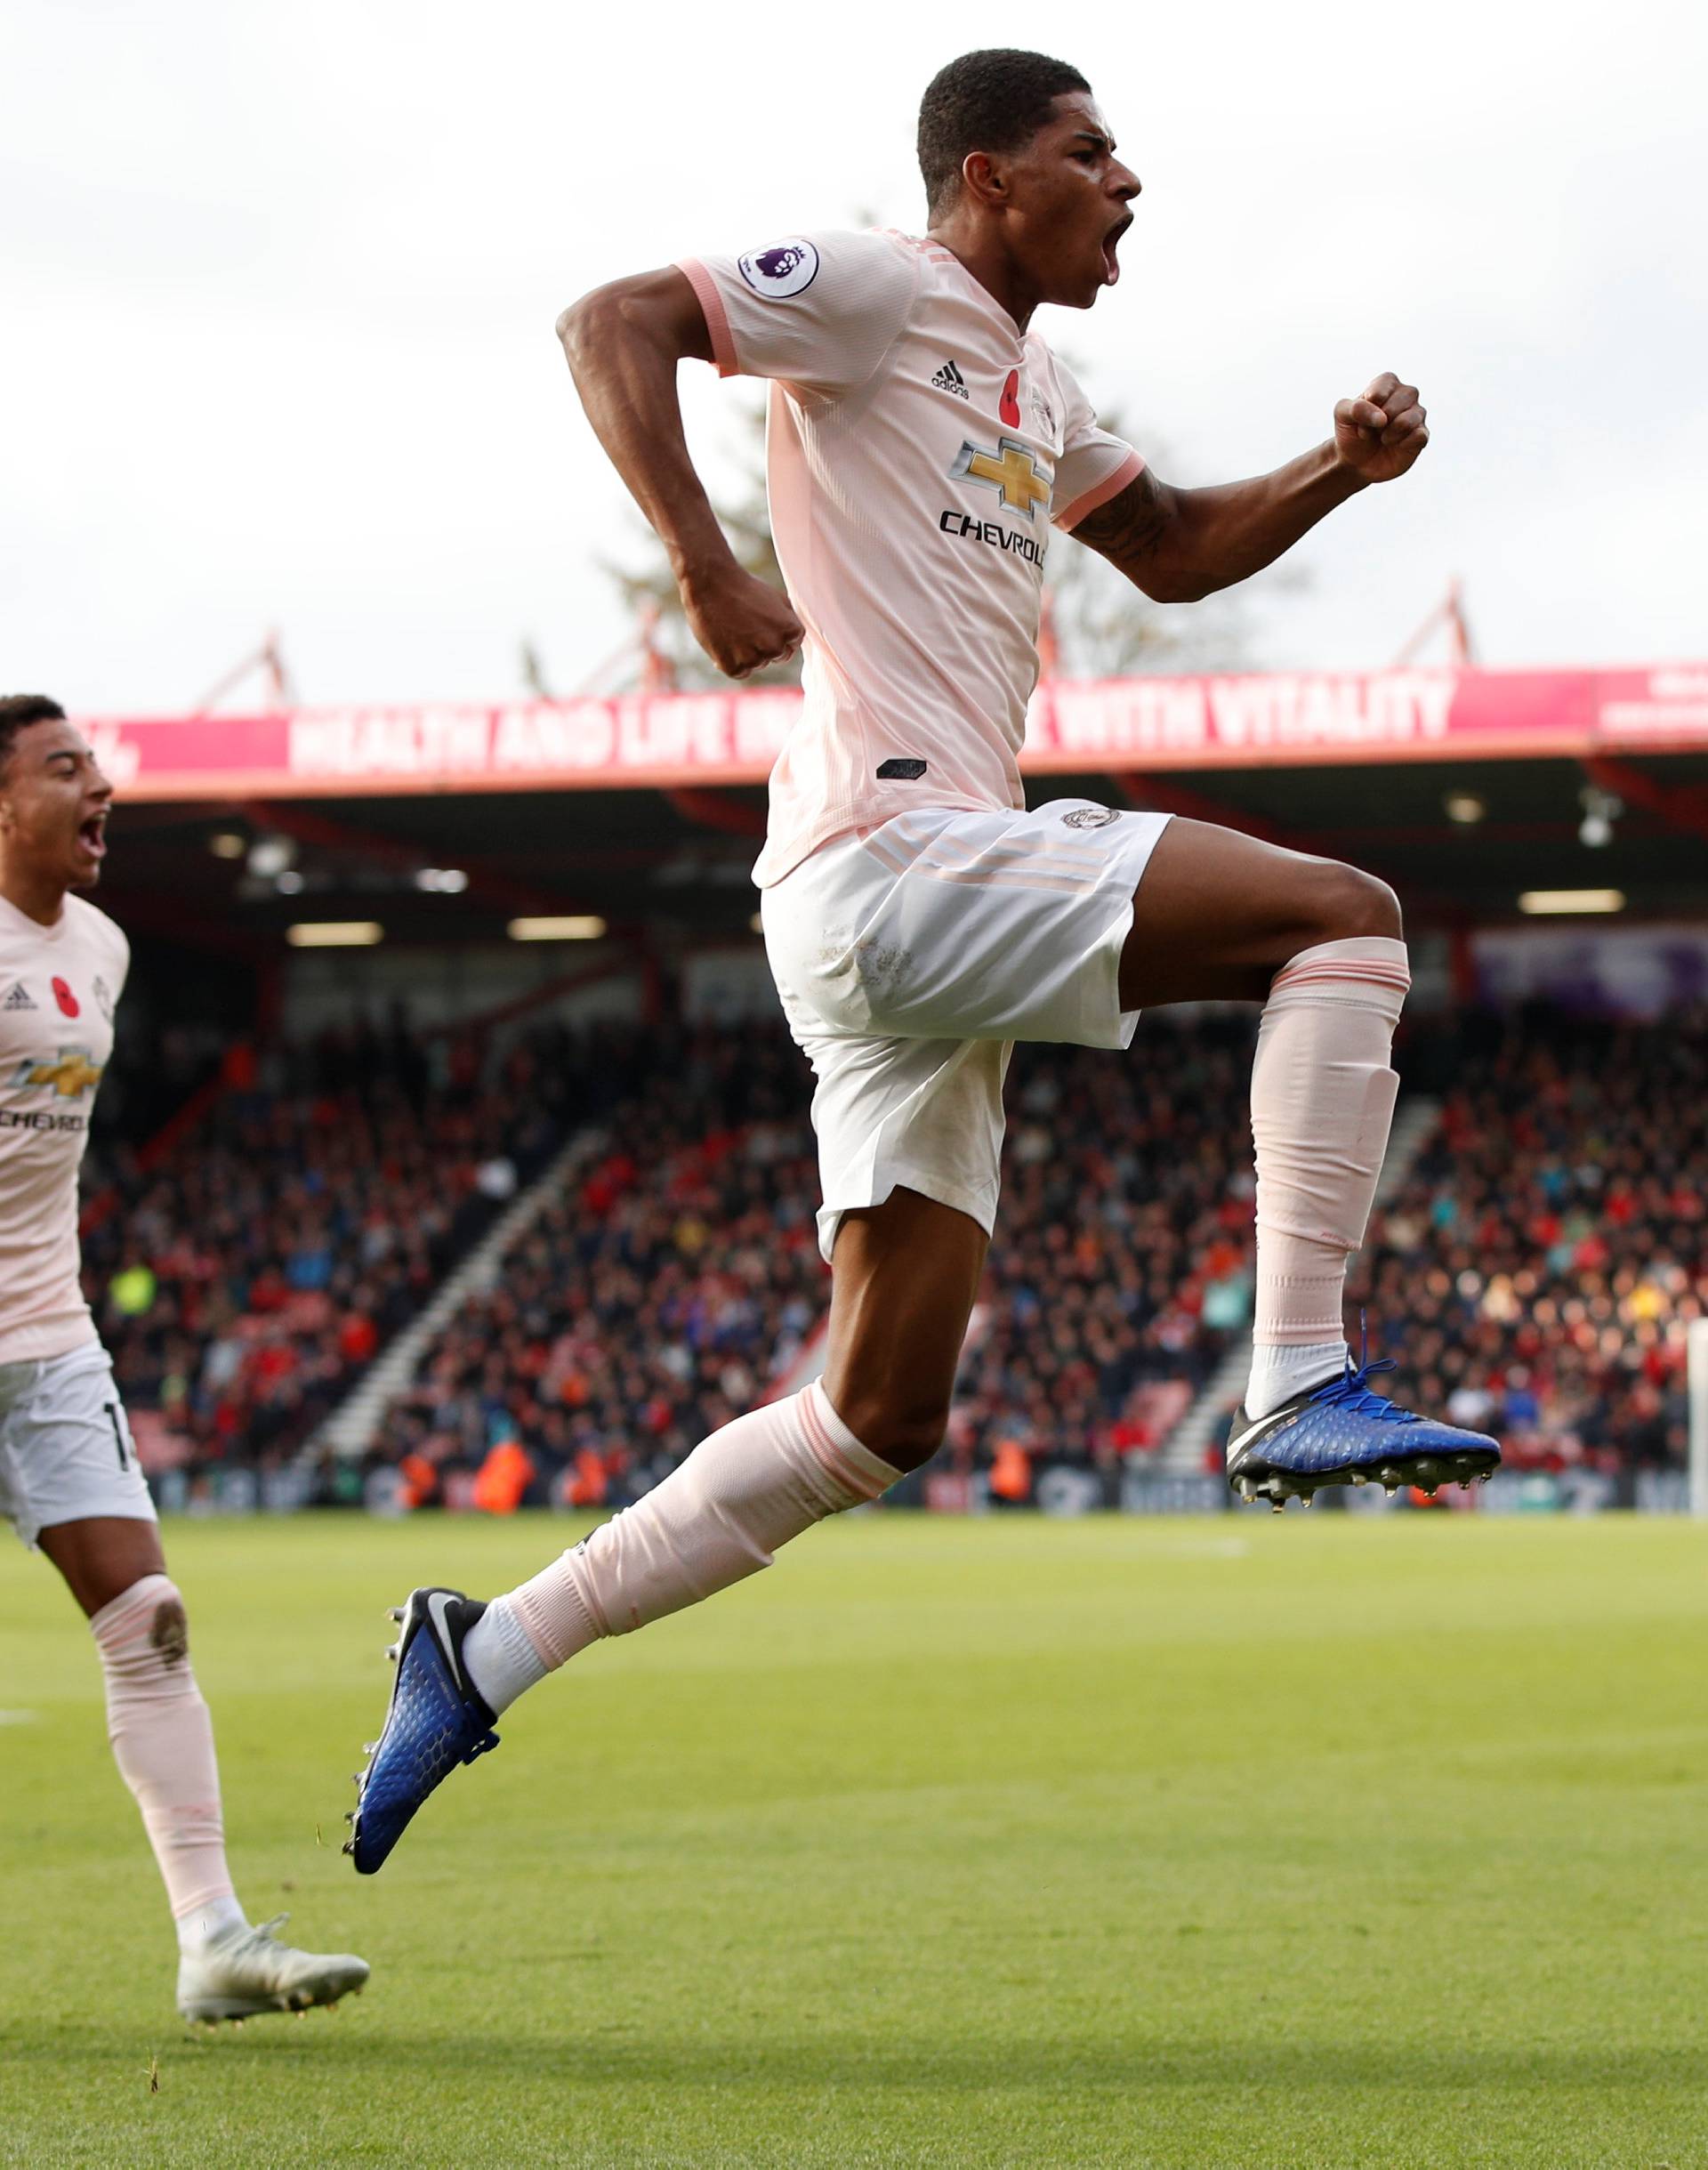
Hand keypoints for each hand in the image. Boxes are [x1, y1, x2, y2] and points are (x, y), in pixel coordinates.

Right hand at [679, 561, 803, 679]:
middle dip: (763, 646)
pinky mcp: (734, 667)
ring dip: (745, 653)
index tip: (761, 623)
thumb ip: (790, 622)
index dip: (775, 635)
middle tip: (745, 625)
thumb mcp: (777, 600)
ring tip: (732, 629)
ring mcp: (754, 659)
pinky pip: (738, 671)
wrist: (710, 583)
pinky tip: (723, 640)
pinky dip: (730, 660)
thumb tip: (794, 640)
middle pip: (774, 657)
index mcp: (791, 630)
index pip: (791, 646)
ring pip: (755, 665)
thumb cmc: (744, 588)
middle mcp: (776, 648)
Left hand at [1333, 372, 1428, 484]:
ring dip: (1389, 434)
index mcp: (1387, 383)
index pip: (1383, 386)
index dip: (1369, 405)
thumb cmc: (1352, 432)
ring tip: (1382, 439)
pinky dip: (1402, 444)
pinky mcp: (1422, 435)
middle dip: (1377, 423)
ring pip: (1409, 420)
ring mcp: (1416, 415)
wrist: (1356, 462)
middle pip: (1398, 402)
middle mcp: (1406, 394)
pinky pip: (1419, 436)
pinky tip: (1394, 446)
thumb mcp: (1342, 415)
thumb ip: (1356, 408)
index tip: (1359, 417)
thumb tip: (1383, 417)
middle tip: (1369, 431)